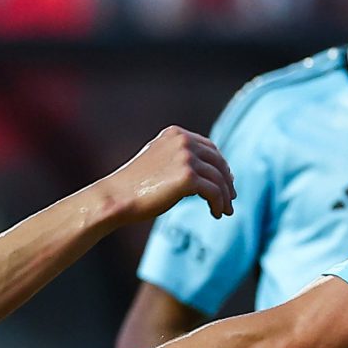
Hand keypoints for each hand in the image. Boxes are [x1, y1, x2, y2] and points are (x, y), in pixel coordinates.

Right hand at [104, 126, 233, 222]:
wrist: (116, 198)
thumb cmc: (133, 186)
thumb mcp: (157, 160)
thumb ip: (177, 158)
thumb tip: (203, 172)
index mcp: (175, 134)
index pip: (209, 147)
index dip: (220, 165)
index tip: (225, 181)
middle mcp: (183, 141)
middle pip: (218, 161)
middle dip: (227, 181)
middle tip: (231, 197)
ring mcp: (186, 158)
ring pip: (219, 178)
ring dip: (225, 196)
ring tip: (226, 211)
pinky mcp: (188, 178)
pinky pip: (214, 191)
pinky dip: (219, 204)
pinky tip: (217, 213)